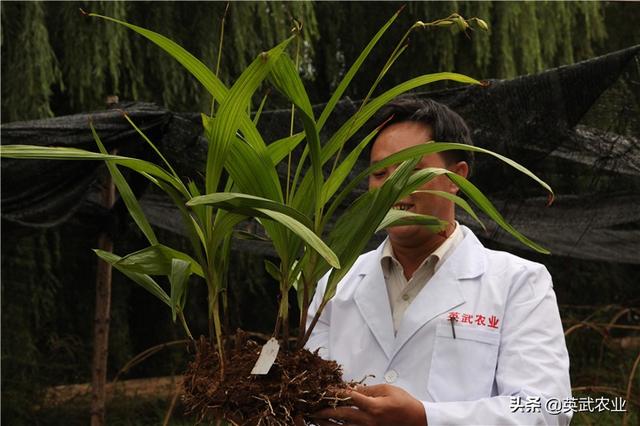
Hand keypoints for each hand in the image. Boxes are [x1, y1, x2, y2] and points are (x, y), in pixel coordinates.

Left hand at [312, 384, 426, 425]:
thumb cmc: (404, 403)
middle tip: (311, 408)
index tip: (324, 390)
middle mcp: (369, 421)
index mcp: (373, 406)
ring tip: (316, 419)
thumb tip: (351, 388)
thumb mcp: (387, 390)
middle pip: (342, 415)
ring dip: (328, 424)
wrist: (418, 421)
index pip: (349, 398)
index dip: (335, 393)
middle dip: (325, 411)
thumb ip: (368, 390)